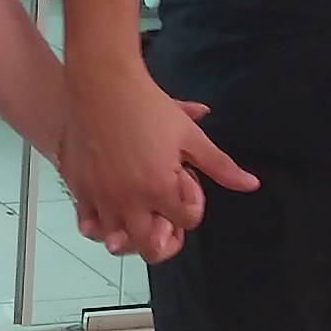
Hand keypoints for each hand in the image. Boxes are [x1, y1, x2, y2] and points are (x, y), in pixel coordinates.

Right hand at [57, 66, 256, 261]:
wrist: (102, 82)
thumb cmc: (147, 105)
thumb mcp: (190, 135)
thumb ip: (221, 166)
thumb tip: (251, 184)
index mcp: (159, 188)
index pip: (187, 222)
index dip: (192, 203)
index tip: (185, 179)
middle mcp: (129, 200)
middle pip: (151, 249)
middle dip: (164, 236)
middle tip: (165, 212)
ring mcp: (101, 196)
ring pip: (117, 242)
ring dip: (132, 231)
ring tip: (137, 209)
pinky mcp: (79, 187)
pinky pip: (87, 224)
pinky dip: (99, 222)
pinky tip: (110, 204)